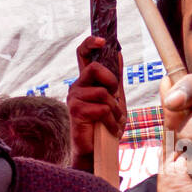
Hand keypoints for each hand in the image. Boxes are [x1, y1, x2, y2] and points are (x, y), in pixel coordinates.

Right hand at [68, 35, 125, 169]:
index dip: (90, 43)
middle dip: (111, 81)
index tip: (103, 41)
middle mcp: (77, 86)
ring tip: (112, 120)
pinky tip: (109, 128)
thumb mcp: (115, 98)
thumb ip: (115, 78)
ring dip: (114, 108)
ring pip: (102, 92)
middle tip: (114, 97)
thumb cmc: (105, 125)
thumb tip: (118, 53)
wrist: (97, 151)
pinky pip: (102, 108)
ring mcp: (74, 98)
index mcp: (86, 81)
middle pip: (94, 68)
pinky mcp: (76, 111)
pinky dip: (111, 120)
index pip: (82, 54)